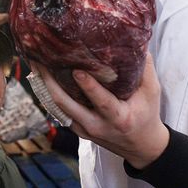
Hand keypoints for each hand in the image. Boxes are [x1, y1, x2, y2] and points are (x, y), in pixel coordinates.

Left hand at [34, 56, 169, 168]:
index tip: (76, 70)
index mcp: (118, 118)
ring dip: (45, 87)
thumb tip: (137, 41)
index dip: (88, 87)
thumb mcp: (152, 92)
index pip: (101, 102)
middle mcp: (98, 125)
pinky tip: (42, 79)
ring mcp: (85, 130)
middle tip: (40, 62)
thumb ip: (145, 68)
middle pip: (67, 105)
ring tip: (36, 65)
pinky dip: (49, 95)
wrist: (141, 146)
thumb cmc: (147, 114)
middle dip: (51, 83)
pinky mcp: (77, 130)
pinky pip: (59, 111)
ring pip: (58, 108)